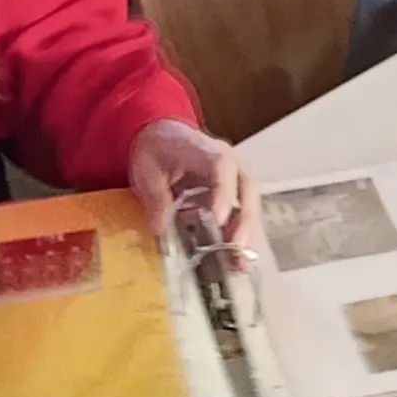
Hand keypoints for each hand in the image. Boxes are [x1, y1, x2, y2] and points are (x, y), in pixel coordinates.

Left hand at [129, 117, 252, 246]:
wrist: (161, 134)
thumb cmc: (156, 149)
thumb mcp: (147, 170)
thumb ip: (156, 197)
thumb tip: (161, 229)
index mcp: (204, 150)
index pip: (223, 166)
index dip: (224, 193)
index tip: (217, 220)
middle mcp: (228, 161)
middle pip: (247, 186)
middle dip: (245, 218)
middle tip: (236, 246)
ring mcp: (233, 177)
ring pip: (250, 202)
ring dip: (247, 232)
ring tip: (241, 261)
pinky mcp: (231, 193)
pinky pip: (241, 213)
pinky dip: (240, 235)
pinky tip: (237, 259)